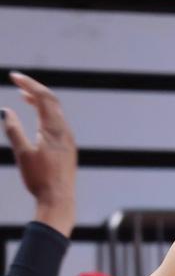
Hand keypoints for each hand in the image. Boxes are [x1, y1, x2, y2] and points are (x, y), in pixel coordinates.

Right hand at [1, 72, 76, 236]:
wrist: (59, 199)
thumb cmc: (40, 178)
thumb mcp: (22, 153)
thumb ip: (13, 130)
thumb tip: (6, 111)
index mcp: (54, 129)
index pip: (44, 98)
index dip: (29, 84)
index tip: (14, 77)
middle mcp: (65, 131)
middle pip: (52, 102)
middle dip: (35, 89)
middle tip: (18, 82)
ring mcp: (68, 140)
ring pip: (56, 113)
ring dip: (41, 102)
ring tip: (25, 96)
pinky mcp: (68, 148)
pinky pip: (58, 123)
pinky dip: (47, 114)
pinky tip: (38, 119)